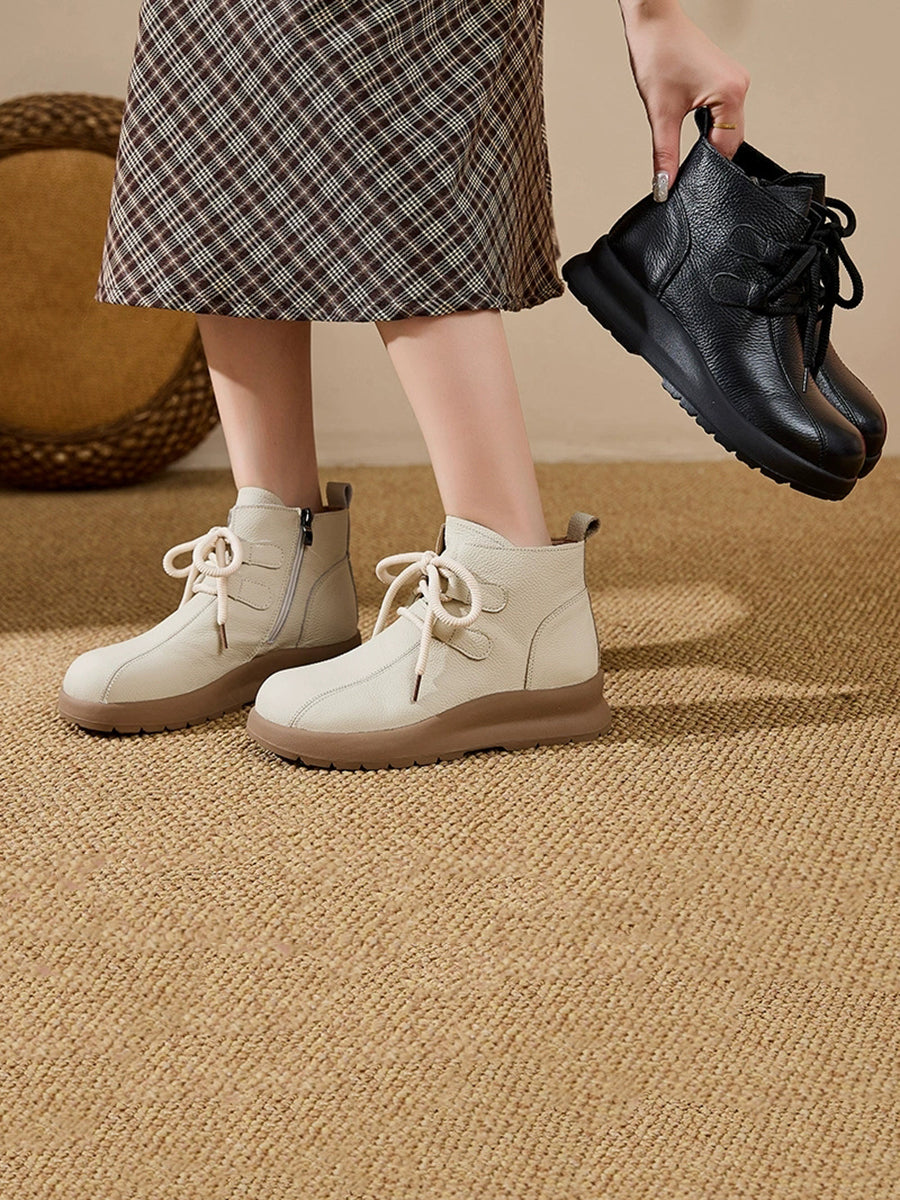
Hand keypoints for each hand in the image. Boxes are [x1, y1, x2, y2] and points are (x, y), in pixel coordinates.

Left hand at [618, 0, 749, 197]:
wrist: (653, 21)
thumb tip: (665, 185)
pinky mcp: (725, 79)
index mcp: (730, 94)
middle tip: (688, 171)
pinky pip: (724, 113)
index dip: (708, 168)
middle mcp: (739, 86)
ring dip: (710, 141)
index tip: (691, 182)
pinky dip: (710, 126)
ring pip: (728, 127)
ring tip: (690, 149)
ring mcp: (734, 81)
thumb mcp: (659, 114)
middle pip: (731, 139)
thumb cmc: (658, 52)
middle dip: (710, 156)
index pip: (727, 148)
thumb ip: (665, 154)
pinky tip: (694, 131)